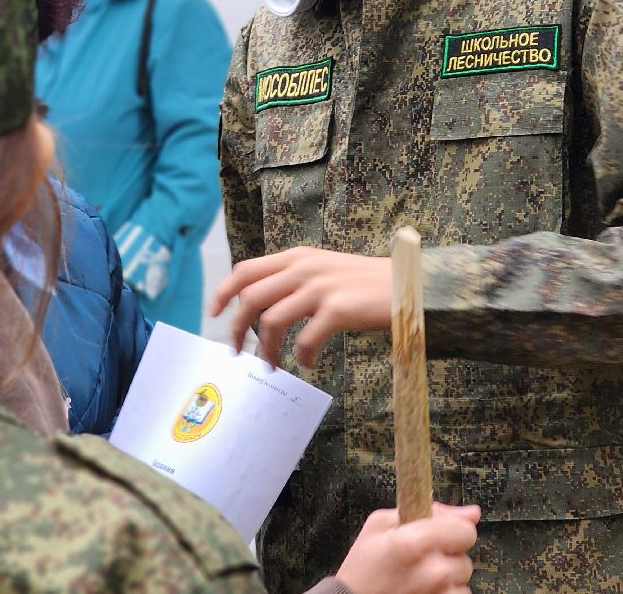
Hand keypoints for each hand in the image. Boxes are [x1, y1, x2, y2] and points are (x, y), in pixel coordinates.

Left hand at [209, 248, 391, 368]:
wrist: (409, 284)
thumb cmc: (365, 283)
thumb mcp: (324, 269)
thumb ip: (295, 279)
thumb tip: (263, 305)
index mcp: (297, 256)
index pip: (245, 270)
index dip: (223, 293)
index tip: (214, 314)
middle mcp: (304, 268)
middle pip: (251, 298)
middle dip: (237, 330)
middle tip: (238, 352)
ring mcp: (320, 287)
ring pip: (272, 322)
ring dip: (266, 350)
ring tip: (272, 365)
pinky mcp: (338, 309)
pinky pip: (305, 340)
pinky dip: (301, 357)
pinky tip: (307, 364)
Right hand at [334, 504, 479, 593]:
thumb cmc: (363, 567)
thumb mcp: (380, 524)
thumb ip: (426, 511)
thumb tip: (472, 512)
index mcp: (417, 542)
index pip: (466, 530)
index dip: (452, 530)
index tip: (439, 535)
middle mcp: (434, 571)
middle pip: (465, 559)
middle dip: (446, 558)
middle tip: (420, 561)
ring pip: (461, 583)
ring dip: (446, 580)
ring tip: (418, 580)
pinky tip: (422, 592)